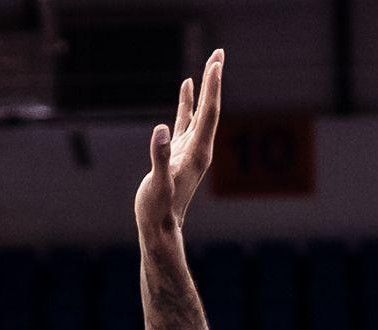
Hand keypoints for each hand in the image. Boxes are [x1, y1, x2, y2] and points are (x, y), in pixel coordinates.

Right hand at [134, 48, 222, 242]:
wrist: (160, 229)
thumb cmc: (158, 210)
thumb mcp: (158, 184)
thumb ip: (159, 156)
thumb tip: (160, 129)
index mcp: (197, 152)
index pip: (209, 112)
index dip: (212, 87)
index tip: (215, 63)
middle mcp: (199, 147)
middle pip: (210, 107)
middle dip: (214, 79)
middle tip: (219, 53)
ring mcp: (190, 148)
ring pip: (200, 111)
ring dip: (205, 87)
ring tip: (209, 63)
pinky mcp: (179, 152)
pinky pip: (186, 120)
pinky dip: (188, 102)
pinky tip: (187, 87)